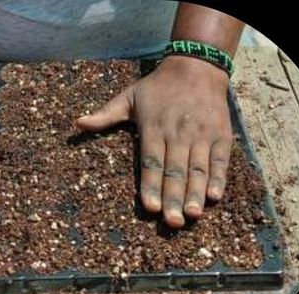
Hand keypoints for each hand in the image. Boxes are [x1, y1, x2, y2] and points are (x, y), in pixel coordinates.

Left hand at [75, 56, 232, 227]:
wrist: (197, 66)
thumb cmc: (157, 87)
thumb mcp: (128, 97)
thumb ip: (105, 114)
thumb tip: (77, 123)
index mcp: (154, 127)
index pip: (151, 162)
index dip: (151, 186)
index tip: (150, 207)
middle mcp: (178, 133)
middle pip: (175, 171)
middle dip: (173, 198)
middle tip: (173, 222)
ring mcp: (201, 135)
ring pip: (198, 169)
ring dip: (195, 193)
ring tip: (193, 214)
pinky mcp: (220, 135)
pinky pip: (219, 160)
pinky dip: (218, 178)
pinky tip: (214, 196)